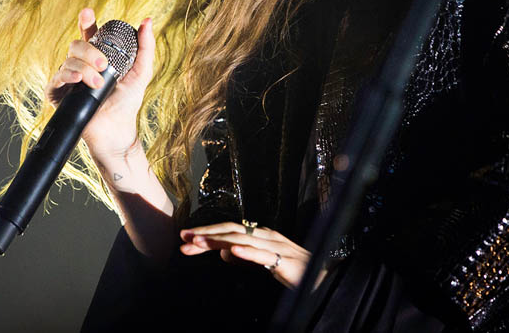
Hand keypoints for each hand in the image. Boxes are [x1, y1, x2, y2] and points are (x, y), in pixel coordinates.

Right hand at [45, 7, 154, 160]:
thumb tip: (147, 21)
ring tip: (98, 84)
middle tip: (104, 65)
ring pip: (67, 61)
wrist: (117, 129)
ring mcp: (69, 79)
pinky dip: (67, 77)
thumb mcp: (141, 72)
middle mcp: (80, 65)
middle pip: (76, 45)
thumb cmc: (128, 102)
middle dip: (89, 52)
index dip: (86, 22)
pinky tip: (76, 81)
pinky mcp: (59, 95)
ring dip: (84, 70)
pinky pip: (56, 80)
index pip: (88, 34)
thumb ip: (145, 47)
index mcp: (96, 57)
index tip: (88, 13)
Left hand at [179, 222, 327, 289]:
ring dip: (217, 240)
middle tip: (183, 238)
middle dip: (205, 234)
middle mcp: (267, 236)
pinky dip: (246, 252)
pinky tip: (231, 251)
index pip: (229, 230)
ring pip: (241, 240)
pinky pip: (262, 255)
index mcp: (261, 235)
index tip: (186, 238)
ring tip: (197, 243)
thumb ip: (244, 257)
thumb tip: (223, 253)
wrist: (326, 279)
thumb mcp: (264, 262)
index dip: (207, 233)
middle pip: (231, 230)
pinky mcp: (285, 261)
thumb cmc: (296, 270)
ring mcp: (276, 246)